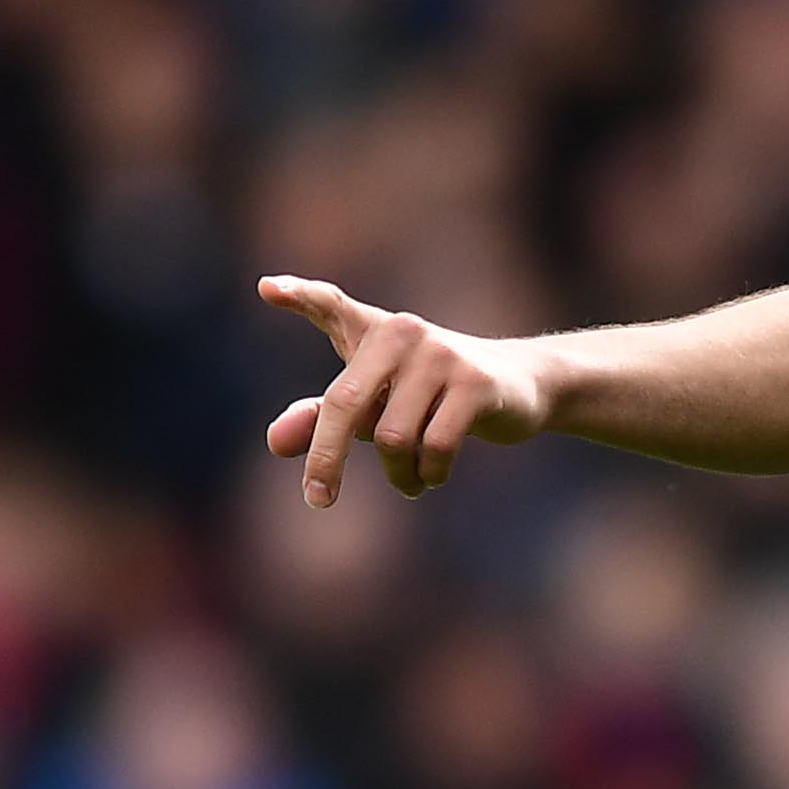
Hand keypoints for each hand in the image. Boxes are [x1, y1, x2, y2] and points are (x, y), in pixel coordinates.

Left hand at [259, 275, 555, 504]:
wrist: (521, 386)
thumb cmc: (430, 396)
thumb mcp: (374, 405)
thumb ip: (320, 421)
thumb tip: (275, 443)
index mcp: (373, 331)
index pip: (331, 306)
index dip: (300, 296)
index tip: (267, 288)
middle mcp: (403, 333)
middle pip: (345, 404)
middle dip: (327, 459)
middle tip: (318, 500)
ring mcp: (441, 355)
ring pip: (391, 436)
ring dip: (397, 473)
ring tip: (409, 481)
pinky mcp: (475, 383)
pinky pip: (435, 445)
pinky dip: (428, 474)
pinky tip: (432, 477)